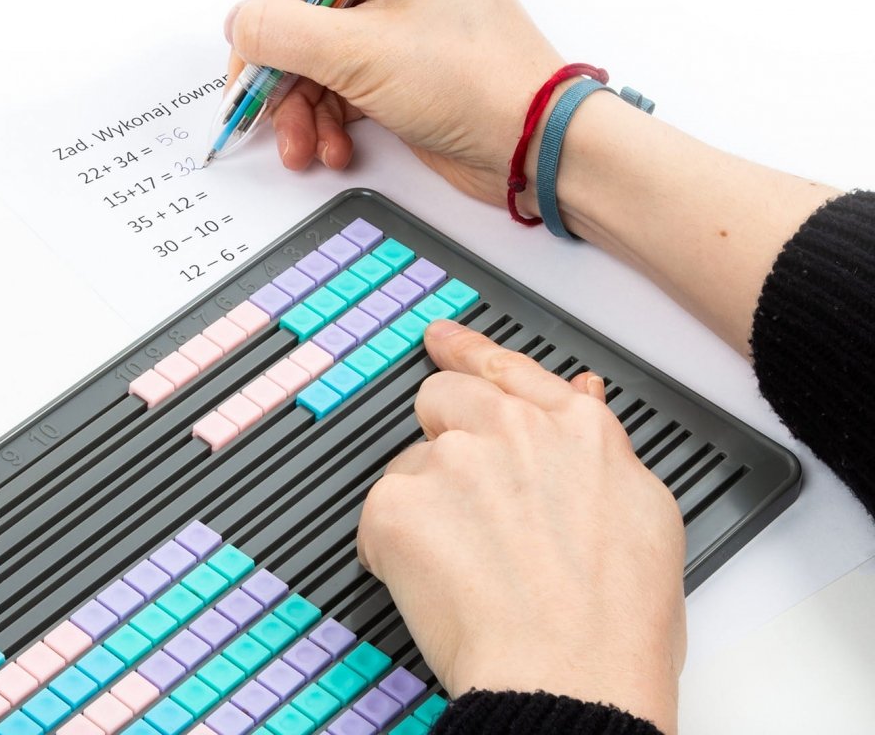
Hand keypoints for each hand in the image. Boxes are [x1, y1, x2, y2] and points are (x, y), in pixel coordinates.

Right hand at [224, 0, 564, 206]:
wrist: (534, 147)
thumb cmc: (474, 83)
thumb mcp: (359, 52)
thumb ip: (282, 32)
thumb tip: (238, 23)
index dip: (272, 7)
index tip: (259, 56)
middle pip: (302, 11)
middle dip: (283, 71)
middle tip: (262, 111)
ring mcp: (399, 20)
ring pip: (316, 55)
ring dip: (301, 105)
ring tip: (302, 145)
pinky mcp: (400, 65)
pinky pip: (339, 83)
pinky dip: (327, 118)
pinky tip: (332, 148)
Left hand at [357, 320, 686, 732]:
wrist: (573, 683)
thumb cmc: (619, 624)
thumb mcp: (643, 514)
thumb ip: (597, 443)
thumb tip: (579, 394)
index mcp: (573, 428)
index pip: (506, 367)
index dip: (466, 351)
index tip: (441, 339)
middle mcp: (510, 428)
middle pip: (444, 397)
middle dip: (444, 434)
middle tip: (462, 499)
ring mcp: (451, 460)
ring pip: (412, 462)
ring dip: (427, 503)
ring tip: (469, 569)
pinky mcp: (399, 504)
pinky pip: (379, 514)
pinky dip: (394, 549)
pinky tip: (437, 588)